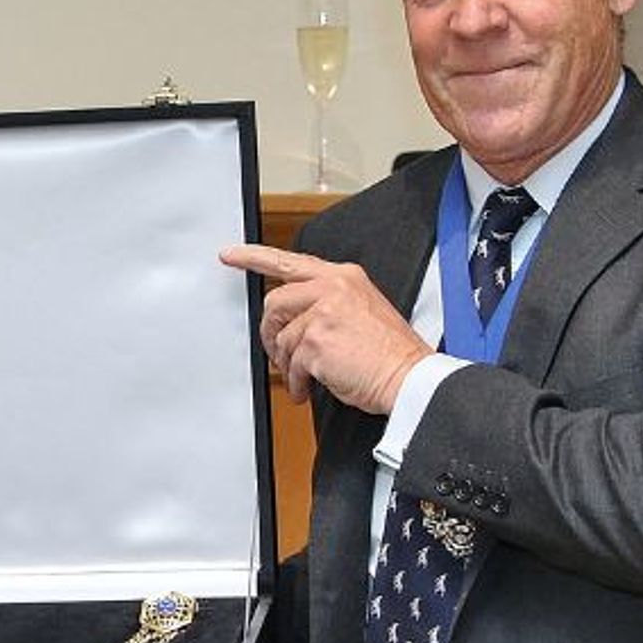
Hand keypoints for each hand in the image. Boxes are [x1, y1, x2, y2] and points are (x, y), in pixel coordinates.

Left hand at [220, 243, 430, 413]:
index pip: (289, 262)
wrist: (411, 377)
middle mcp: (332, 287)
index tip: (231, 255)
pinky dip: (297, 382)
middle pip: (274, 303)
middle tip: (278, 353)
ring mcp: (323, 312)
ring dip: (288, 363)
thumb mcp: (363, 309)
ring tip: (304, 376)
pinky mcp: (317, 340)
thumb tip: (291, 320)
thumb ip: (326, 303)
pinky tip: (307, 387)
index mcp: (343, 277)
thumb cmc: (390, 353)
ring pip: (281, 337)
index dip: (254, 257)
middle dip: (270, 333)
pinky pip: (291, 364)